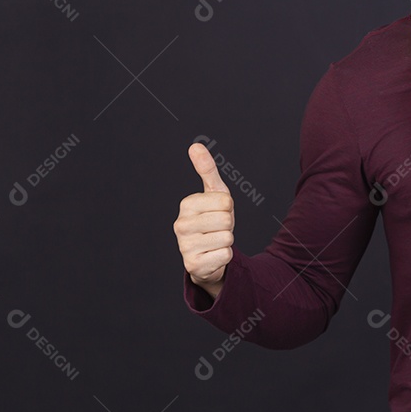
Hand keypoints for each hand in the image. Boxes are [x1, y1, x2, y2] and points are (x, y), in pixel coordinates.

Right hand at [174, 142, 234, 294]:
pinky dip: (225, 256)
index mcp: (187, 204)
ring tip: (215, 241)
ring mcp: (184, 247)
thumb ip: (207, 169)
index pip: (226, 201)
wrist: (208, 254)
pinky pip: (226, 255)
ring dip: (227, 241)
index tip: (218, 212)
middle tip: (218, 229)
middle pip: (227, 220)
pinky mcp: (193, 266)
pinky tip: (213, 255)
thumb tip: (195, 146)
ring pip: (227, 238)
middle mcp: (181, 225)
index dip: (228, 208)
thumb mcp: (214, 193)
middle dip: (229, 225)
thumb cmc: (212, 219)